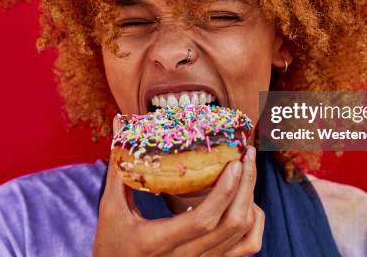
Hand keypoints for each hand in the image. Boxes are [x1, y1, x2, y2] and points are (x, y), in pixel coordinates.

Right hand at [92, 116, 263, 256]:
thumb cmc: (112, 242)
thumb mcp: (111, 208)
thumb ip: (119, 167)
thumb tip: (119, 122)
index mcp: (159, 242)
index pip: (203, 220)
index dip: (224, 192)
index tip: (234, 163)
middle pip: (233, 223)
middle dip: (247, 185)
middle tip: (247, 155)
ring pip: (244, 234)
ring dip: (250, 199)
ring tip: (246, 171)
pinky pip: (248, 247)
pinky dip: (254, 222)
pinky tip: (247, 202)